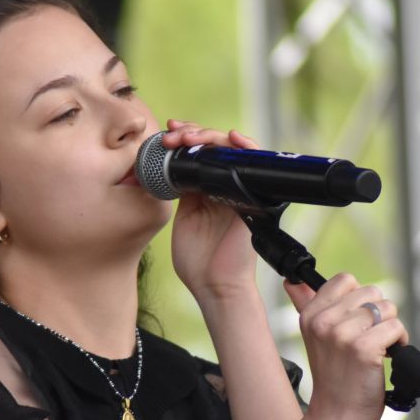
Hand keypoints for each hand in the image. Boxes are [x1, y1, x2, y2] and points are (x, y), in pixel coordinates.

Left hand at [165, 119, 261, 303]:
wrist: (214, 286)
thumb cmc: (197, 262)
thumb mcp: (181, 218)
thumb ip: (179, 191)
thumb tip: (168, 165)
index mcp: (204, 191)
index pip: (197, 154)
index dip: (182, 139)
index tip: (165, 136)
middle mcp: (223, 186)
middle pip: (213, 147)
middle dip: (192, 134)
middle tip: (173, 136)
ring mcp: (239, 189)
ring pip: (231, 150)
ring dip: (210, 136)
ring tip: (190, 136)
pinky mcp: (253, 196)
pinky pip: (254, 165)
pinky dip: (246, 147)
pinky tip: (232, 138)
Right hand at [284, 273, 408, 419]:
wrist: (336, 416)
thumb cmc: (332, 378)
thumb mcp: (313, 337)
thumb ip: (305, 305)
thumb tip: (293, 281)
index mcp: (310, 315)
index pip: (346, 280)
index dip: (360, 300)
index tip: (359, 321)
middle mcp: (323, 322)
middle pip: (371, 293)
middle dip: (379, 315)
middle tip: (371, 337)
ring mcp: (342, 335)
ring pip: (387, 309)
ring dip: (390, 328)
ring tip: (379, 348)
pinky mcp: (363, 349)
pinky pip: (396, 328)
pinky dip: (400, 342)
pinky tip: (387, 356)